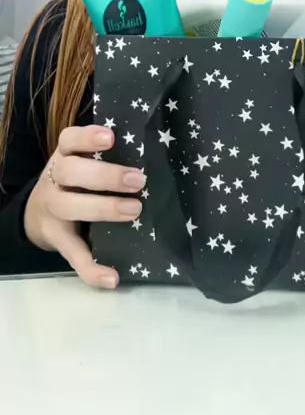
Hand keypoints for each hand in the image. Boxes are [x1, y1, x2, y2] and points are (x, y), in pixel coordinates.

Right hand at [24, 125, 144, 288]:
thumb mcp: (83, 161)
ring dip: (103, 208)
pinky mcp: (57, 240)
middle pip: (70, 172)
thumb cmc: (77, 180)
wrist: (38, 214)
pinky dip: (91, 269)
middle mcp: (54, 179)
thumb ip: (108, 157)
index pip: (70, 139)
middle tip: (139, 181)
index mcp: (65, 155)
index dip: (88, 137)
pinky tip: (113, 277)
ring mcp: (53, 209)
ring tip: (135, 211)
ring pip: (68, 206)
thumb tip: (156, 153)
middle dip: (105, 175)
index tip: (111, 137)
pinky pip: (72, 255)